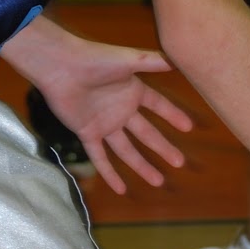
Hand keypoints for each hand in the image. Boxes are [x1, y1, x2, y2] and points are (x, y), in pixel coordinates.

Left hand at [33, 42, 192, 195]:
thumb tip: (178, 60)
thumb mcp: (129, 59)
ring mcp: (104, 123)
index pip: (158, 106)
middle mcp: (121, 109)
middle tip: (180, 162)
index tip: (189, 128)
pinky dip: (109, 174)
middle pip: (146, 133)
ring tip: (158, 181)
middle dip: (162, 148)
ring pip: (127, 150)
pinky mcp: (87, 133)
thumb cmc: (94, 58)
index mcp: (133, 90)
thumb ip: (153, 61)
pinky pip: (100, 157)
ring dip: (142, 166)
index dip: (172, 116)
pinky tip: (121, 190)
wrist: (60, 67)